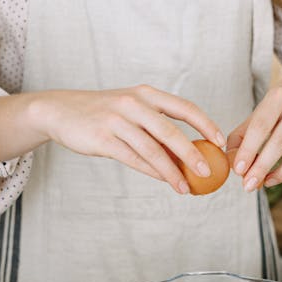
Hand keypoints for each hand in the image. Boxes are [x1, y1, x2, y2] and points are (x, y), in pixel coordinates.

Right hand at [0, 86, 226, 194]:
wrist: (61, 112)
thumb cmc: (103, 113)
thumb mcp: (131, 110)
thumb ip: (157, 125)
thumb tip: (188, 151)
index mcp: (146, 94)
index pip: (184, 108)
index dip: (206, 125)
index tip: (221, 142)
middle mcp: (134, 103)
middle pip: (171, 131)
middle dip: (193, 154)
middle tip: (209, 172)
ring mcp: (117, 120)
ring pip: (153, 149)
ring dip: (172, 171)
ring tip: (186, 187)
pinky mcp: (103, 138)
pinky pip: (134, 158)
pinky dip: (152, 172)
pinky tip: (166, 181)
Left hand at [227, 62, 281, 190]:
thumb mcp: (266, 105)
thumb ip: (246, 131)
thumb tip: (230, 157)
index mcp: (279, 95)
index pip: (261, 126)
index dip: (249, 150)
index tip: (238, 170)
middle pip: (280, 142)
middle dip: (262, 167)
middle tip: (248, 186)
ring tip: (266, 182)